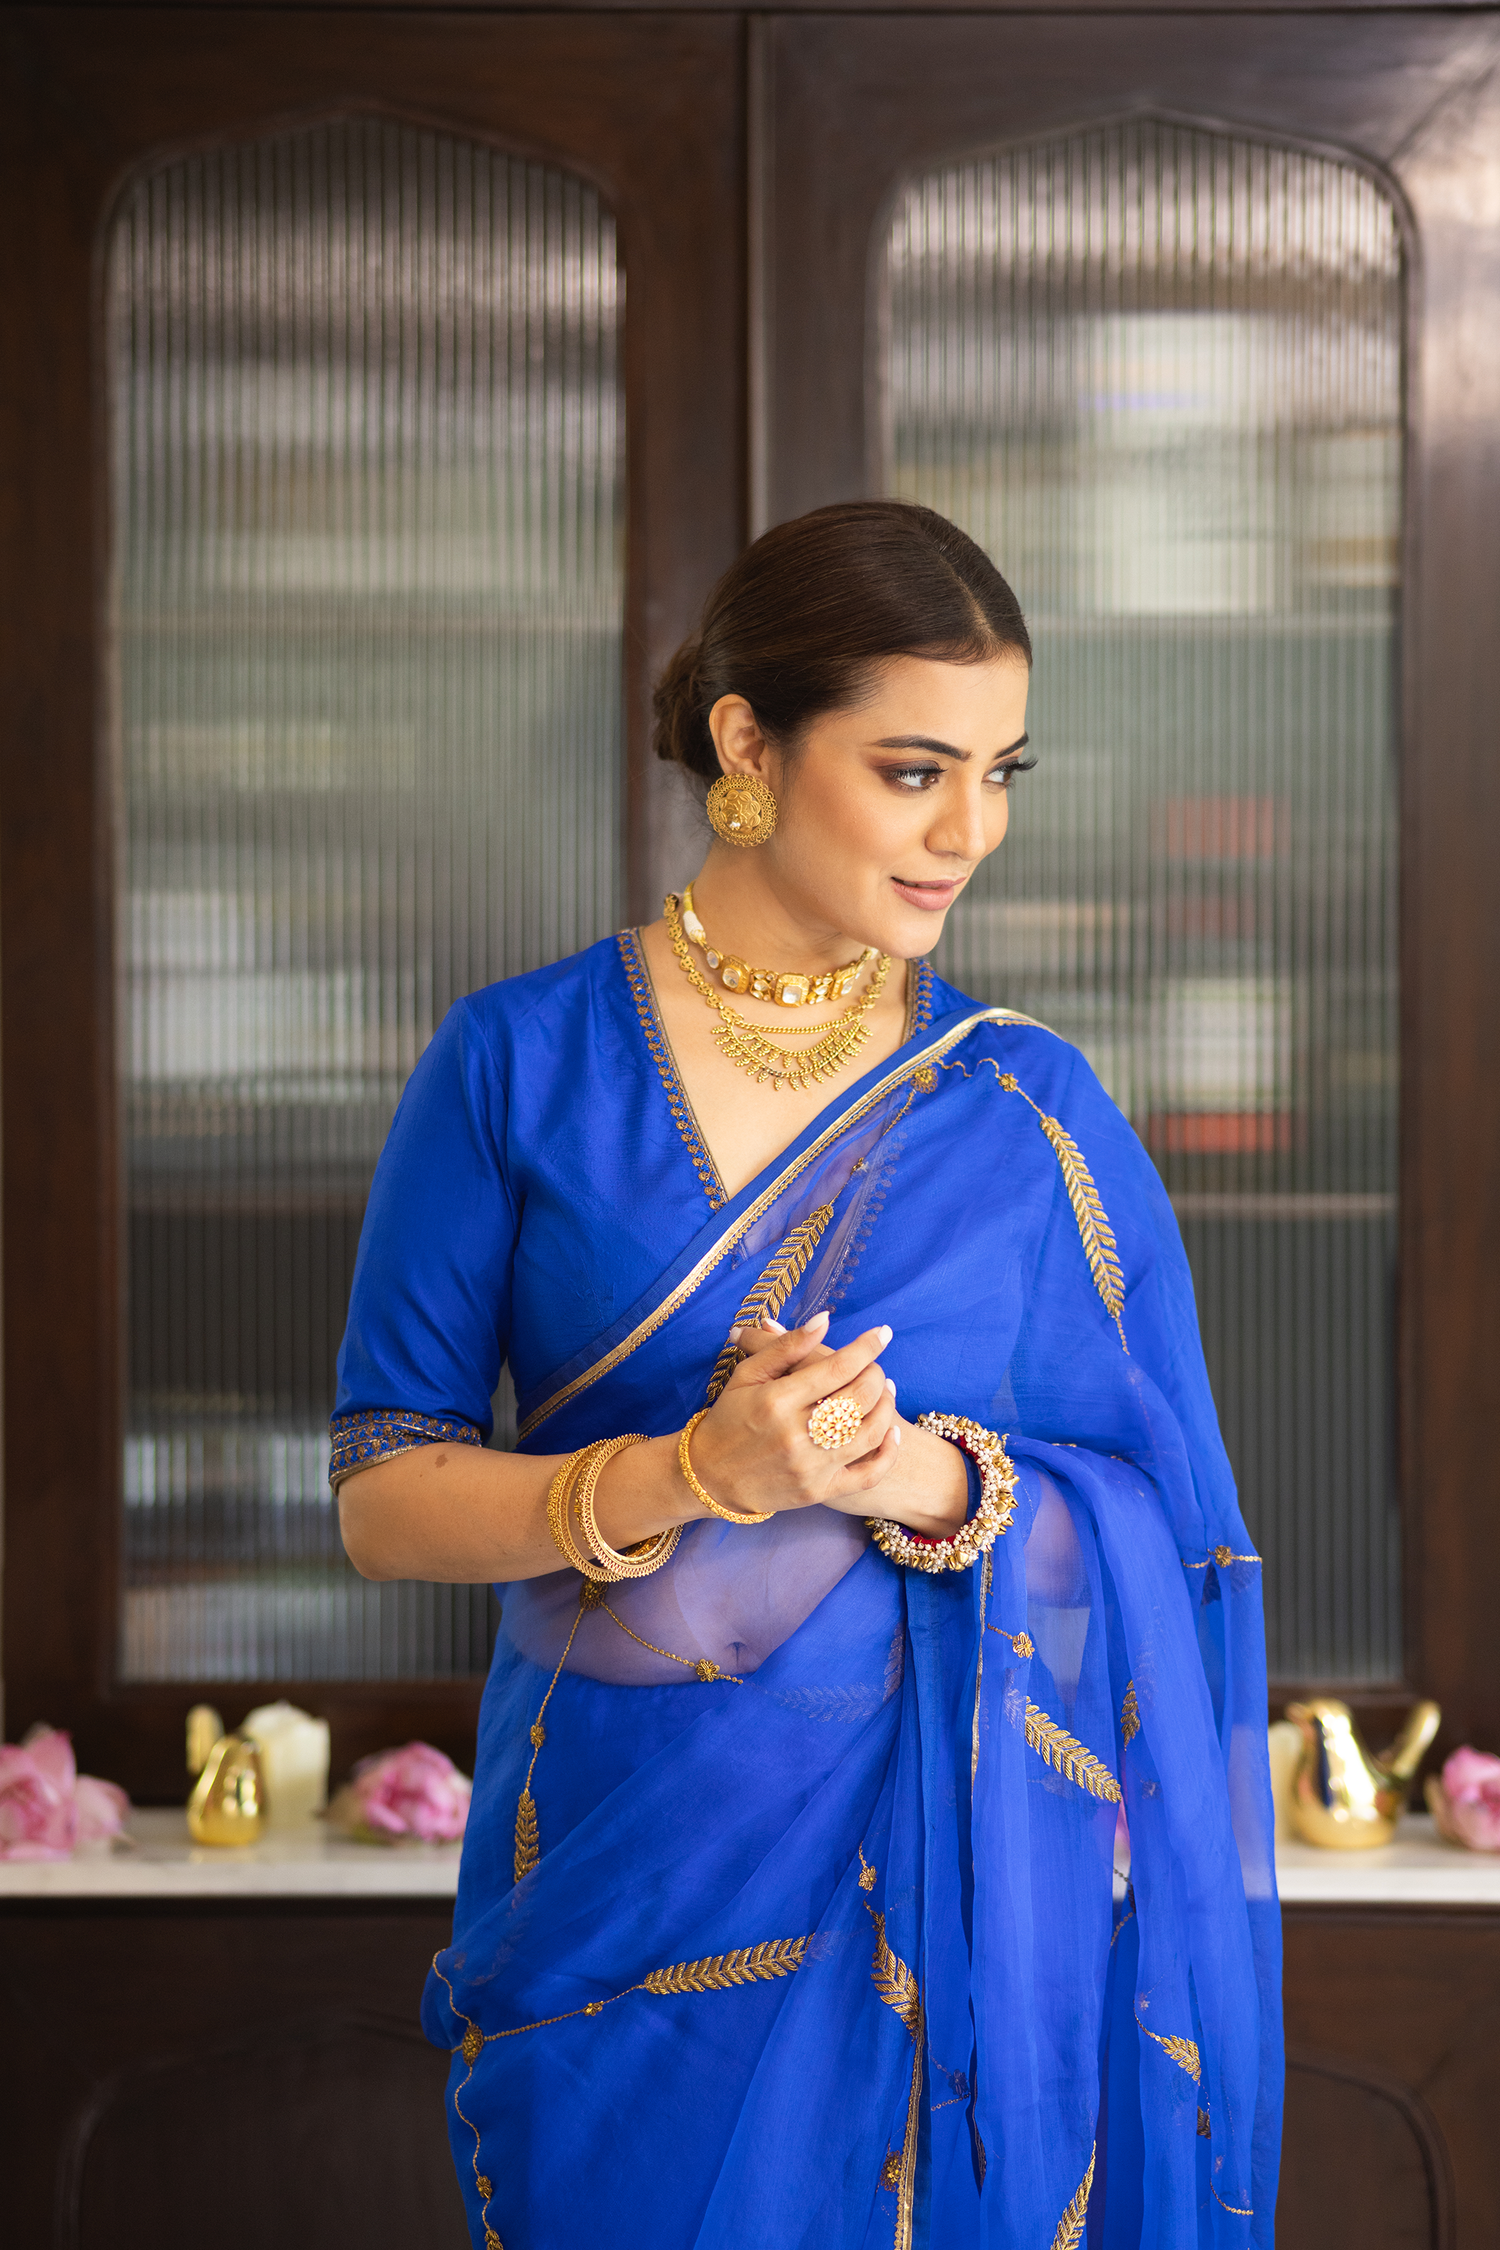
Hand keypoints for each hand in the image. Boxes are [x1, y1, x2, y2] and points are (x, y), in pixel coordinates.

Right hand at [725, 1315, 969, 1538]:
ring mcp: (810, 1467)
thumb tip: (824, 1319)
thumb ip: (785, 1346)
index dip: (866, 1347)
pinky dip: (887, 1452)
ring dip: (886, 1406)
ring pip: (870, 1433)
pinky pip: (868, 1474)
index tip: (882, 1333)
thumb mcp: (747, 1375)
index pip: (836, 1367)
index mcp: (777, 1400)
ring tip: (884, 1389)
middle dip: (876, 1374)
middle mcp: (796, 1435)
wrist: (709, 1477)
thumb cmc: (728, 1419)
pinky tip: (891, 1431)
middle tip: (874, 1365)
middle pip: (858, 1398)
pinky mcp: (819, 1492)